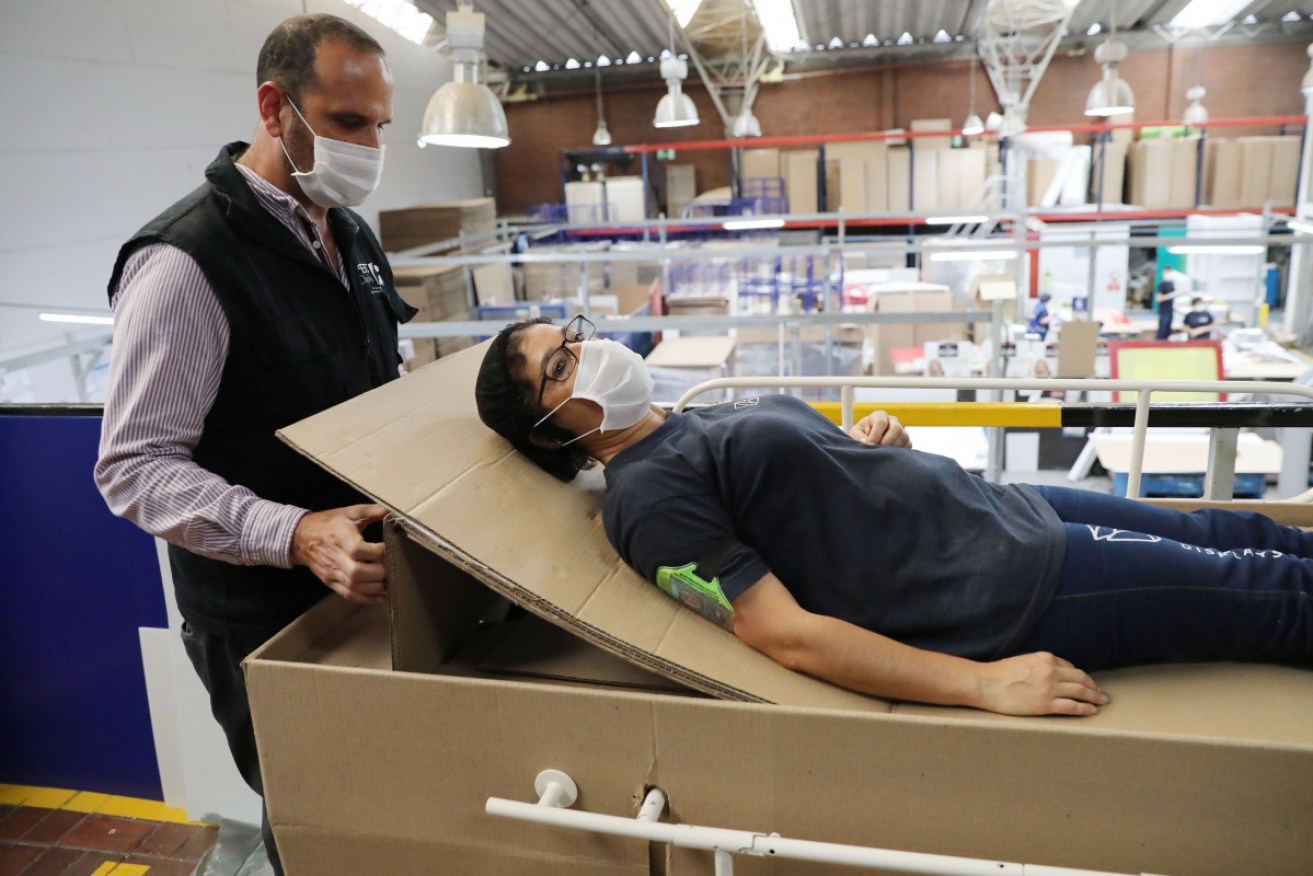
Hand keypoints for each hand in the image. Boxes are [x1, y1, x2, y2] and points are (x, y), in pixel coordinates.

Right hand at [291, 504, 389, 604]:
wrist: (300, 537)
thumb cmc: (329, 524)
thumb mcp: (349, 512)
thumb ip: (371, 511)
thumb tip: (392, 511)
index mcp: (340, 536)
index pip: (357, 550)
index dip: (376, 552)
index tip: (388, 549)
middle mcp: (335, 557)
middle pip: (356, 572)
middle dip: (378, 573)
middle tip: (392, 568)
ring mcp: (332, 572)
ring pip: (353, 586)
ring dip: (375, 587)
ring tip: (390, 582)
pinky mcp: (331, 582)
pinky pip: (348, 595)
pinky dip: (367, 599)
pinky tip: (382, 597)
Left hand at [849, 411, 911, 447]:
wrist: (869, 440)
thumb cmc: (861, 435)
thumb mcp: (855, 433)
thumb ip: (857, 436)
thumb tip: (865, 442)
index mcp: (879, 416)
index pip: (881, 422)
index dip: (875, 435)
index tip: (870, 445)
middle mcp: (892, 420)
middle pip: (896, 428)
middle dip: (887, 442)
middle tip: (878, 450)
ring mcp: (901, 430)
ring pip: (904, 437)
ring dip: (893, 448)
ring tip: (882, 453)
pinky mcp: (906, 440)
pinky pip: (908, 445)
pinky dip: (899, 452)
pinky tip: (889, 455)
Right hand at [975, 652, 1108, 716]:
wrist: (986, 684)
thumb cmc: (999, 673)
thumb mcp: (1023, 660)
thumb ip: (1039, 665)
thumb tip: (1050, 673)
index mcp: (1045, 659)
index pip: (1070, 667)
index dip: (1081, 676)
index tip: (1086, 682)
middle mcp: (1051, 672)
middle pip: (1081, 679)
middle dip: (1093, 686)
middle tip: (1101, 693)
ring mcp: (1050, 688)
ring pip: (1081, 692)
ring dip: (1094, 697)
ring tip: (1101, 702)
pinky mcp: (1046, 704)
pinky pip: (1072, 707)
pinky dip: (1084, 708)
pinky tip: (1091, 710)